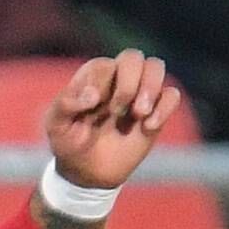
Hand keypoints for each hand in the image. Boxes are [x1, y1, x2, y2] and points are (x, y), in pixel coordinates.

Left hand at [44, 50, 181, 190]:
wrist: (87, 171)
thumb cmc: (68, 142)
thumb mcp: (56, 126)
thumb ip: (65, 105)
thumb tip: (92, 95)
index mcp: (92, 77)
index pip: (104, 65)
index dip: (101, 84)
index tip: (93, 107)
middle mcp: (117, 78)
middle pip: (133, 57)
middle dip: (128, 83)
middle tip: (116, 111)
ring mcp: (139, 92)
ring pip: (156, 66)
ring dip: (150, 87)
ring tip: (138, 114)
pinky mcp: (156, 110)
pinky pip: (172, 95)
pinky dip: (165, 107)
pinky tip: (148, 127)